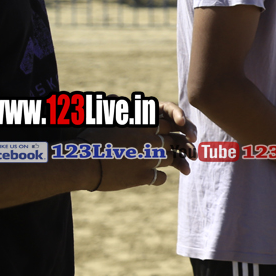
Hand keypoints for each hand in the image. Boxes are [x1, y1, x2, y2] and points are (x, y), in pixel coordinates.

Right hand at [78, 102, 197, 189]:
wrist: (80, 162)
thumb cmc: (89, 138)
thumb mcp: (105, 119)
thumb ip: (115, 110)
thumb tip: (112, 96)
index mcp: (144, 124)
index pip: (168, 123)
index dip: (179, 128)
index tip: (185, 132)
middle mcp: (150, 139)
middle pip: (174, 141)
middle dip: (184, 146)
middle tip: (194, 152)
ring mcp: (149, 158)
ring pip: (171, 159)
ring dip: (179, 163)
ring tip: (186, 170)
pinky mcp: (144, 176)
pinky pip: (161, 177)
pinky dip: (161, 177)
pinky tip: (159, 178)